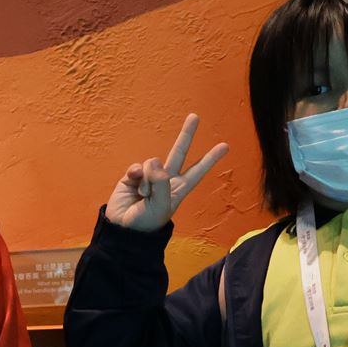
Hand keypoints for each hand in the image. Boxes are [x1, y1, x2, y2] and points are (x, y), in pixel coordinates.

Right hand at [103, 113, 229, 232]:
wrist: (122, 229)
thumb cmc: (145, 222)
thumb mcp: (159, 207)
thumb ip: (160, 184)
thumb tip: (154, 162)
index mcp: (178, 189)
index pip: (197, 171)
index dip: (210, 159)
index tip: (225, 146)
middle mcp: (166, 179)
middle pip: (178, 152)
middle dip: (187, 134)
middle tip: (195, 116)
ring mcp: (149, 176)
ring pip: (152, 163)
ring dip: (147, 179)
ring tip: (142, 196)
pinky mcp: (133, 176)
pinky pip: (137, 166)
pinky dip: (135, 174)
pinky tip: (133, 184)